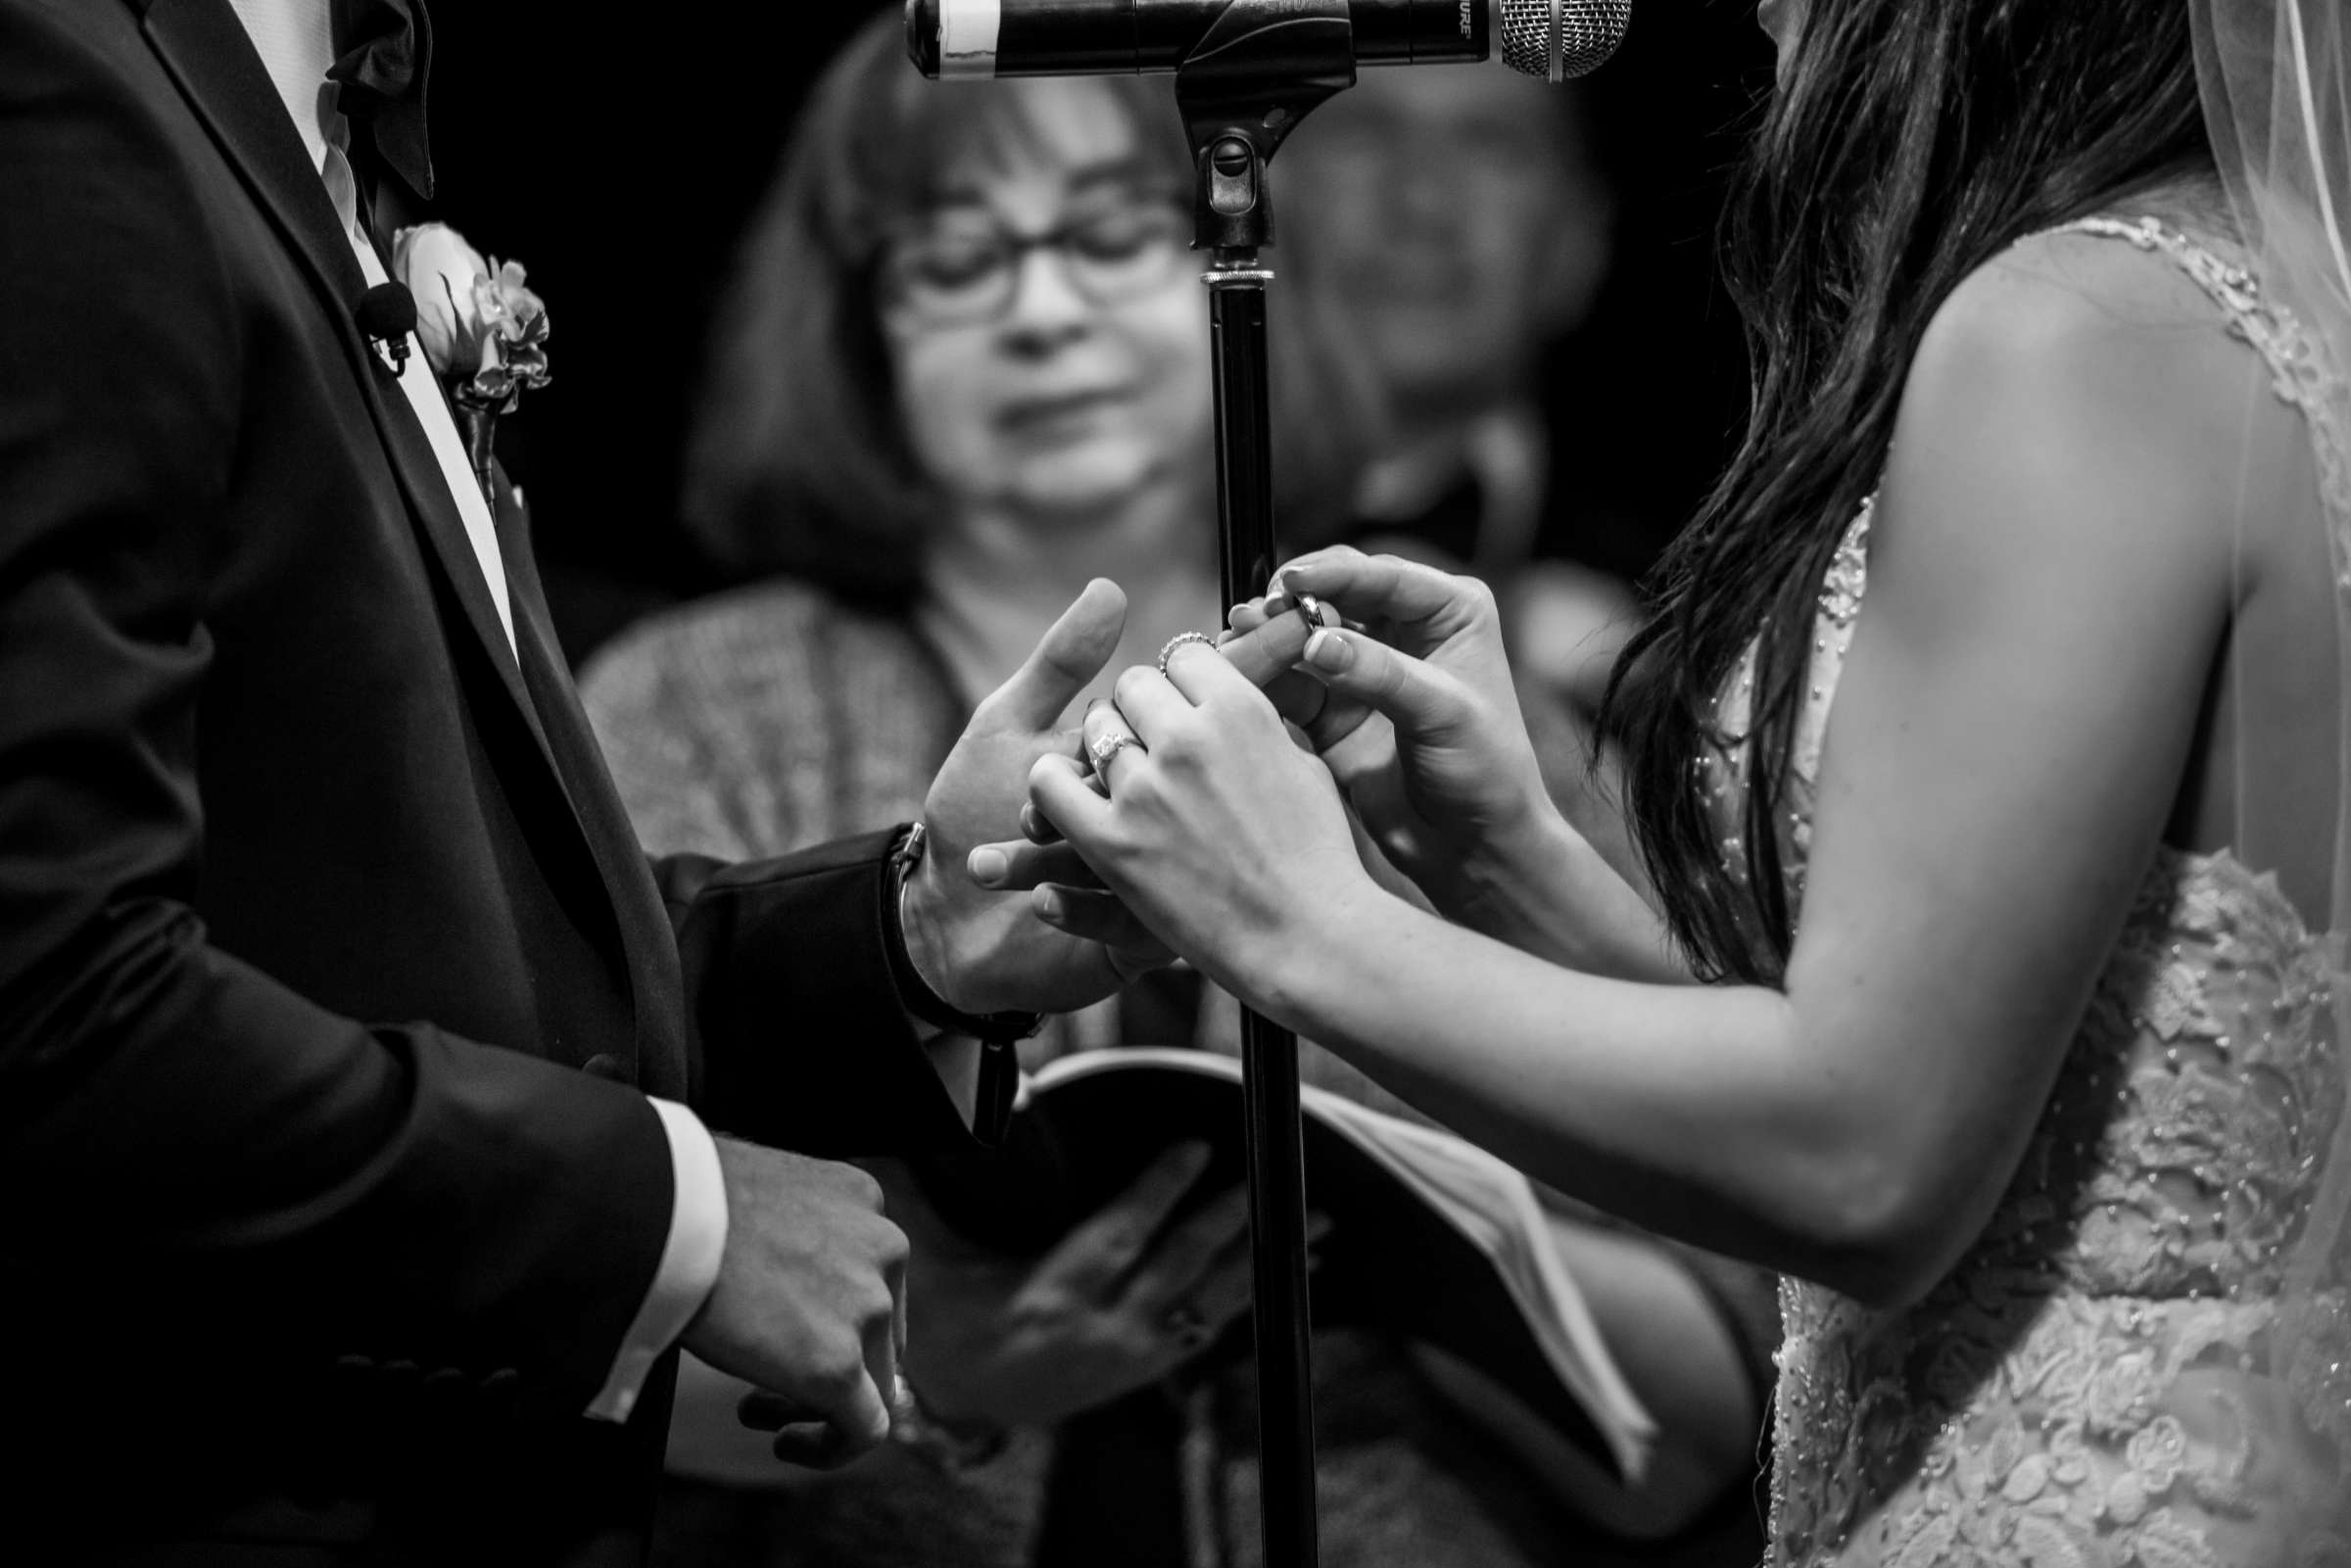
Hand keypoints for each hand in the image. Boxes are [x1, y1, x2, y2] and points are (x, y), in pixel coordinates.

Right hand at [681, 1139, 908, 1469]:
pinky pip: (864, 1429)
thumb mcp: (758, 1196)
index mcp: (861, 1200)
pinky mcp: (839, 1363)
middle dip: (828, 1363)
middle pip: (878, 1333)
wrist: (660, 1212)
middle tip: (762, 1382)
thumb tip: (773, 1277)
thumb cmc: (683, 1199)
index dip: (832, 1318)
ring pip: (872, 1381)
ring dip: (816, 1403)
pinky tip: (785, 1445)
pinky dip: (832, 1448)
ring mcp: (869, 1305)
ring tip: (754, 1410)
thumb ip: (787, 1233)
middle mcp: (883, 1247)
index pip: (871, 1278)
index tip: (781, 1333)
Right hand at [887, 1143, 1276, 1428]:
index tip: (1195, 1148)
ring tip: (1320, 1226)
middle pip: (1178, 1269)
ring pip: (1211, 1301)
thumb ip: (925, 1188)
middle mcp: (1101, 1329)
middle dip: (1231, 1222)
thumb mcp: (929, 1258)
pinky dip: (1256, 1293)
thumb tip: (907, 1120)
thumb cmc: (941, 1318)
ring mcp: (1132, 1353)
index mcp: (1049, 1296)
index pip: (1115, 1239)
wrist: (955, 1399)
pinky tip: (1295, 1270)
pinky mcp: (1150, 1364)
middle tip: (1275, 1181)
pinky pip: (1214, 1325)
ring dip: (1265, 1261)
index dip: (1158, 1194)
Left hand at [902, 579, 1174, 1013]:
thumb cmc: (973, 811)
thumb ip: (1060, 664)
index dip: (1217, 684)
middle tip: (1035, 797)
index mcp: (1134, 754)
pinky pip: (1141, 919)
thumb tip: (1111, 587)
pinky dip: (1085, 907)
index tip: (1258, 649)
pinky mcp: (1142, 936)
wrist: (941, 919)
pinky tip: (1040, 900)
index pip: (1193, 709)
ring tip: (1018, 839)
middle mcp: (1156, 811)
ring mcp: (1156, 875)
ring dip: (1078, 847)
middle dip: (1107, 781)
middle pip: (1183, 780)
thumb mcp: (1009, 728)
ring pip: (1161, 850)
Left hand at [1013, 641, 1374, 1000]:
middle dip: (1142, 709)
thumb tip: (1227, 691)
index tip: (1187, 706)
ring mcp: (1147, 791)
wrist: (1308, 939)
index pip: (1184, 654)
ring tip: (1125, 779)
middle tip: (1154, 745)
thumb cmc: (1319, 858)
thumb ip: (1258, 721)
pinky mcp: (1112, 844)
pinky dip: (1053, 783)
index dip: (1184, 680)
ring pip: (1095, 728)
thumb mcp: (1305, 767)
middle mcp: (1189, 739)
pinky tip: (1070, 797)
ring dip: (1106, 746)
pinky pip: (1050, 785)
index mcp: (1241, 711)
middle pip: (1134, 684)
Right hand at [1223, 549, 1561, 917]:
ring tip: (1237, 637)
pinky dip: (1266, 679)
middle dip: (1293, 603)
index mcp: (1449, 613)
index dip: (1332, 575)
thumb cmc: (1487, 775)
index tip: (1290, 582)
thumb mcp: (1443, 715)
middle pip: (1335, 597)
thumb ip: (1380, 674)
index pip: (1382, 576)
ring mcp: (1364, 671)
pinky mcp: (1334, 712)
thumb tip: (1316, 641)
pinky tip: (1239, 675)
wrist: (1475, 849)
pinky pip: (1292, 684)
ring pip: (1305, 638)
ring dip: (1271, 637)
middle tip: (1257, 613)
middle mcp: (1404, 633)